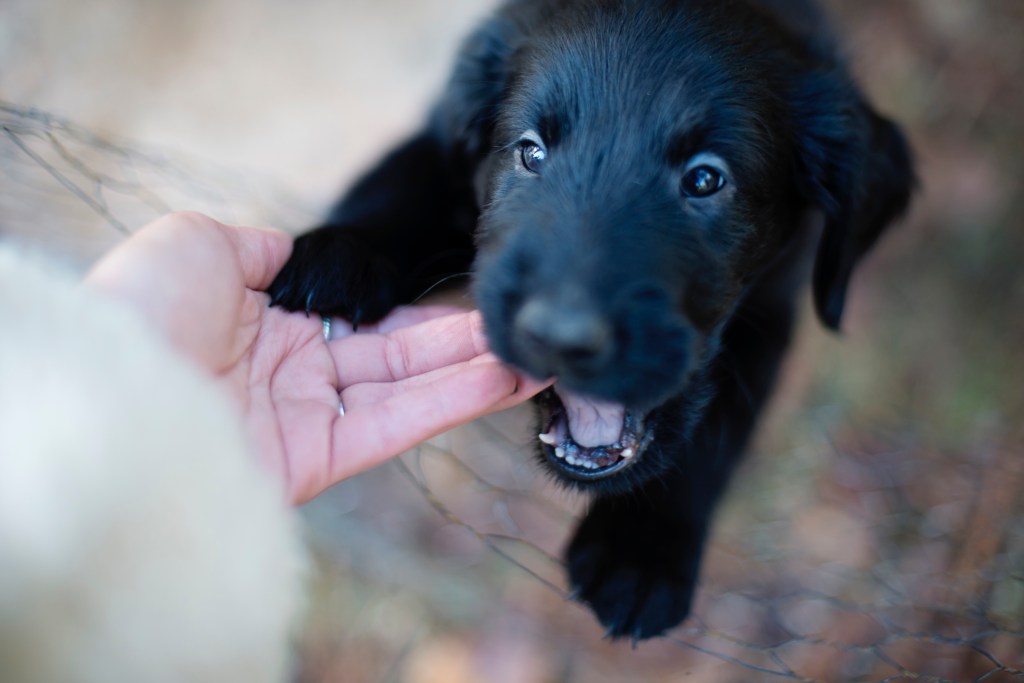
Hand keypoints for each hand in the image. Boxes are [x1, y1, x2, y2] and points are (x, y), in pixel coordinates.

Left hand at [86, 212, 549, 503]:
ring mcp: (307, 417)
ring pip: (407, 390)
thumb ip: (264, 248)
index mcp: (267, 322)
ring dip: (475, 372)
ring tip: (539, 354)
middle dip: (463, 339)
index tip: (472, 291)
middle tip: (528, 324)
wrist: (105, 386)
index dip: (418, 304)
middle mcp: (293, 372)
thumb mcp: (199, 244)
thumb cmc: (142, 307)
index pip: (362, 313)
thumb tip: (297, 255)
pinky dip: (452, 402)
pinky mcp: (316, 459)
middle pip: (396, 353)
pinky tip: (503, 379)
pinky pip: (397, 424)